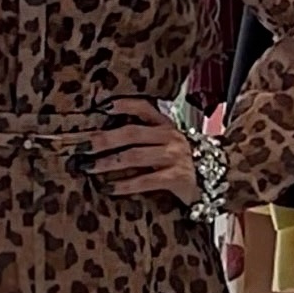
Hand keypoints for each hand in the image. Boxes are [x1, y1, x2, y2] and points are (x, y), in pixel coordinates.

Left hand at [79, 97, 199, 202]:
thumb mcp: (165, 144)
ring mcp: (174, 156)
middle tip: (82, 146)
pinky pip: (145, 180)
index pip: (144, 107)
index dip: (124, 105)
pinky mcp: (176, 177)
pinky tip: (109, 187)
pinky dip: (124, 184)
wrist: (211, 183)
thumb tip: (102, 140)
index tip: (102, 106)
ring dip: (108, 162)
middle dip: (103, 139)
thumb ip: (143, 138)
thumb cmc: (180, 163)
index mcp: (166, 125)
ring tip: (89, 167)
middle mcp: (171, 137)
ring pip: (135, 156)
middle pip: (131, 133)